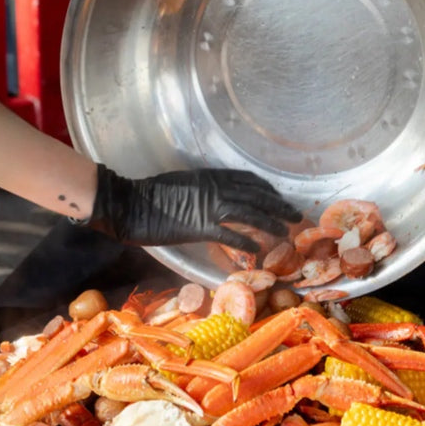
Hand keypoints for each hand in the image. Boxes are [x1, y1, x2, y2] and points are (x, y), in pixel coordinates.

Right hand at [84, 163, 300, 249]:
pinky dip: (247, 242)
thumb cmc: (149, 193)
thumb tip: (211, 196)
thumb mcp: (182, 182)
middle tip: (294, 216)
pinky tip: (257, 250)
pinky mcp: (201, 227)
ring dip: (271, 223)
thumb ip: (201, 188)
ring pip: (251, 214)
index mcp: (210, 175)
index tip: (278, 198)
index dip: (268, 190)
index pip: (249, 180)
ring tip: (285, 233)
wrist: (130, 203)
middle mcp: (215, 188)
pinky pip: (231, 235)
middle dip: (278, 206)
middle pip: (257, 195)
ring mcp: (209, 207)